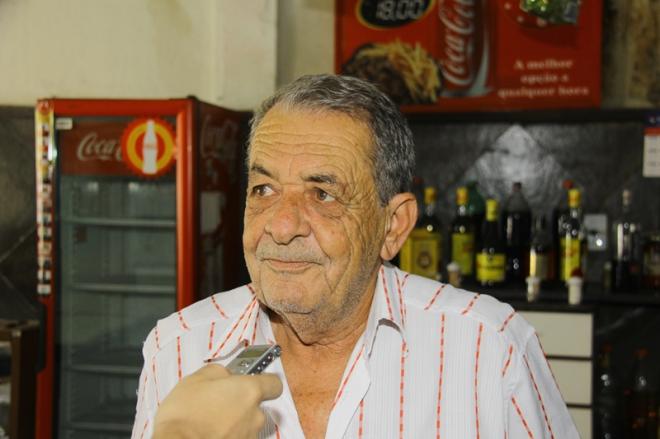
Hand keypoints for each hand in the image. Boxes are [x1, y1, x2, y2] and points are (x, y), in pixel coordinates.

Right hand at [152, 364, 282, 438]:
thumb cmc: (184, 414)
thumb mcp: (197, 378)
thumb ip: (220, 372)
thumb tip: (226, 374)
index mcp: (249, 391)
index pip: (274, 383)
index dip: (264, 381)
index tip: (253, 380)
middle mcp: (255, 415)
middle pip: (258, 406)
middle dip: (243, 403)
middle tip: (221, 402)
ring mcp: (249, 435)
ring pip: (248, 424)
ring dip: (235, 421)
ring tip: (211, 420)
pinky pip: (238, 437)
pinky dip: (229, 434)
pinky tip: (211, 432)